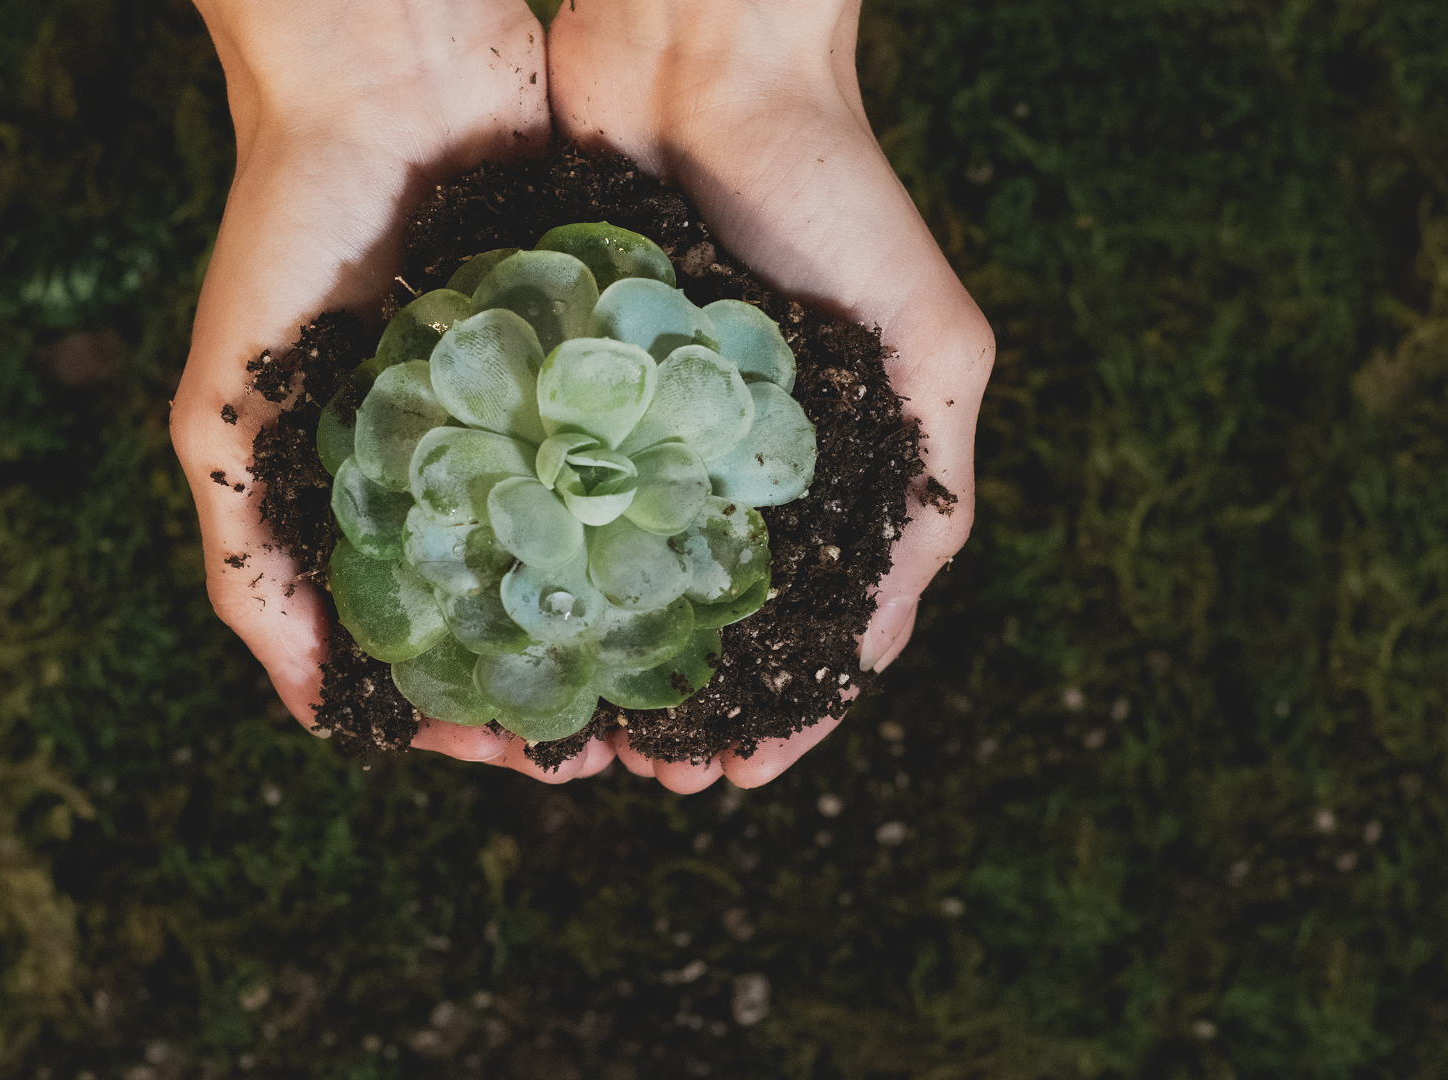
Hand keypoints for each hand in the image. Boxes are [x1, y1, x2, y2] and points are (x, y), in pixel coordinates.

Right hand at [170, 1, 614, 781]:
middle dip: (564, 680)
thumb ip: (246, 555)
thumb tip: (313, 714)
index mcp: (373, 490)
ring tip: (673, 679)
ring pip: (596, 540)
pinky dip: (672, 511)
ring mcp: (536, 407)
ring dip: (629, 618)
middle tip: (616, 740)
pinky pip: (647, 448)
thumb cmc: (286, 237)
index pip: (423, 635)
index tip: (513, 755)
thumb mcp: (227, 409)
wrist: (389, 74)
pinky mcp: (600, 349)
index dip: (462, 708)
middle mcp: (460, 459)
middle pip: (522, 602)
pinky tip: (709, 568)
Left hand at [547, 0, 994, 791]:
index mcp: (838, 462)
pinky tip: (517, 617)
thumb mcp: (930, 342)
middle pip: (715, 614)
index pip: (818, 620)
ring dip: (609, 654)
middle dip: (684, 702)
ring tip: (573, 727)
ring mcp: (657, 423)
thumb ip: (930, 480)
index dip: (787, 706)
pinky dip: (544, 561)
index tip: (738, 775)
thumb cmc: (835, 191)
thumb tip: (885, 637)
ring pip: (628, 571)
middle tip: (644, 773)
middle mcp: (744, 456)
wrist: (702, 60)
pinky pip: (557, 490)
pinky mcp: (578, 380)